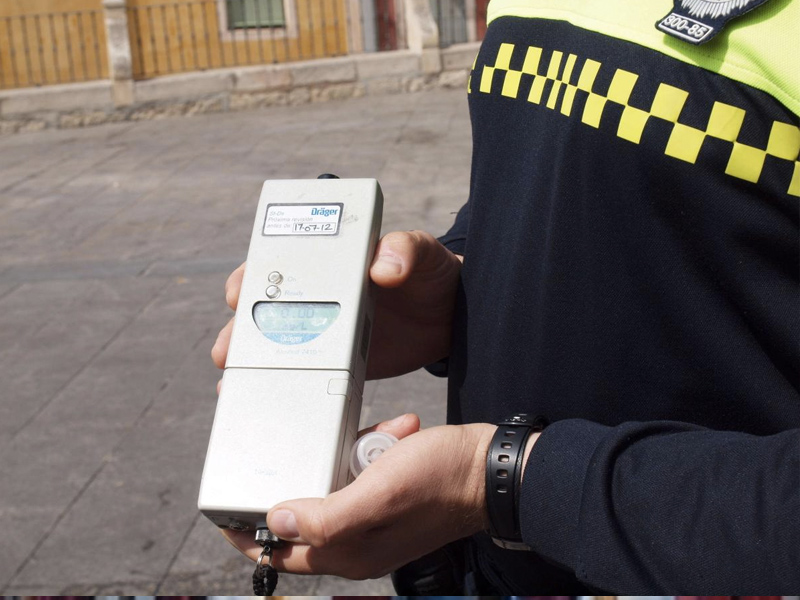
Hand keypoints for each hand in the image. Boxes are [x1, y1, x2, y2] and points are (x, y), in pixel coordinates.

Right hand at [211, 230, 462, 379]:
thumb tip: (383, 266)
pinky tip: (265, 404)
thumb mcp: (420, 253)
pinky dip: (281, 390)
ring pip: (272, 349)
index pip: (273, 264)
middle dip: (237, 332)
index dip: (248, 278)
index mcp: (326, 263)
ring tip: (235, 386)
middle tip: (229, 351)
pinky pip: (300, 377)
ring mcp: (321, 333)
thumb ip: (405, 250)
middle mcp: (314, 297)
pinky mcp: (335, 366)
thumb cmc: (429, 275)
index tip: (237, 293)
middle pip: (260, 313)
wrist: (450, 318)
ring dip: (249, 366)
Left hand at [222, 414, 494, 579]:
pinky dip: (372, 450)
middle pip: (308, 518)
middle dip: (310, 480)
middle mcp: (358, 543)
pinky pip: (363, 474)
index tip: (227, 515)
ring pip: (337, 488)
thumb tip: (280, 522)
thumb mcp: (378, 493)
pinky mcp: (388, 500)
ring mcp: (374, 522)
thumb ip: (327, 516)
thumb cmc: (440, 481)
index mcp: (349, 552)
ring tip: (378, 437)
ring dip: (350, 456)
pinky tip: (394, 434)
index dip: (252, 537)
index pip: (283, 554)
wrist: (489, 470)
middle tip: (316, 450)